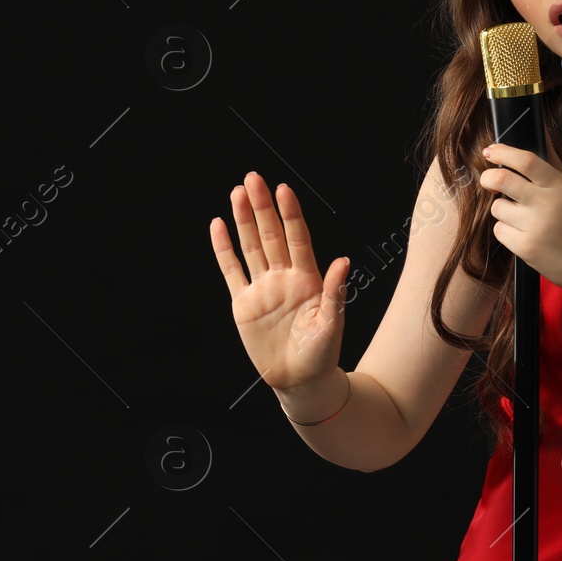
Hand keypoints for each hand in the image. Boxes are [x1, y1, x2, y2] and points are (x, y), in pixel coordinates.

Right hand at [211, 171, 348, 391]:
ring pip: (251, 246)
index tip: (283, 189)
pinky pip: (231, 271)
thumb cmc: (322, 355)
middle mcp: (283, 277)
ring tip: (236, 192)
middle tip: (253, 178)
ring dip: (243, 220)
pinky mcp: (244, 304)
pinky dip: (223, 249)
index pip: (297, 238)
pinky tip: (218, 225)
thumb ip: (334, 292)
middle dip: (262, 206)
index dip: (290, 214)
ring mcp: (262, 288)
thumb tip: (343, 261)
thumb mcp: (331, 325)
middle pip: (271, 235)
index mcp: (307, 279)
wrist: (300, 382)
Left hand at [480, 141, 561, 297]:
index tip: (490, 151)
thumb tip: (543, 135)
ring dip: (503, 211)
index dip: (503, 152)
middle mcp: (547, 203)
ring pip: (497, 207)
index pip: (526, 161)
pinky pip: (499, 230)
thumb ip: (553, 167)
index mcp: (560, 186)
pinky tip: (523, 235)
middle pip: (502, 179)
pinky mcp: (526, 247)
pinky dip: (506, 231)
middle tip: (488, 181)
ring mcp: (536, 227)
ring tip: (521, 218)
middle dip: (488, 178)